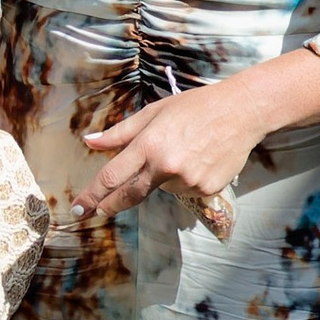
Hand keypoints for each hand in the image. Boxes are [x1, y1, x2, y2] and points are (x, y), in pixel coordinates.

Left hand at [80, 72, 270, 227]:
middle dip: (109, 205)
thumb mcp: (153, 112)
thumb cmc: (194, 107)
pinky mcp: (207, 190)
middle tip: (93, 212)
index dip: (92, 195)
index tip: (78, 208)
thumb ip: (120, 132)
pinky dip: (182, 179)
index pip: (112, 177)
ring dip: (160, 177)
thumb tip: (90, 142)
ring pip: (161, 188)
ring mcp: (188, 181)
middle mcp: (167, 167)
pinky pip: (183, 190)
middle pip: (129, 195)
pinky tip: (197, 159)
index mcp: (150, 145)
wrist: (241, 112)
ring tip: (181, 151)